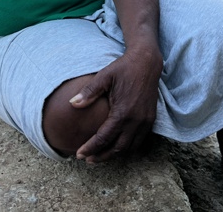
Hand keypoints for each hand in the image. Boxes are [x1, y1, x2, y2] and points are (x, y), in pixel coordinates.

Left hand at [69, 47, 162, 162]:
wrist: (147, 62)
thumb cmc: (123, 68)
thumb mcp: (104, 76)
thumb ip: (89, 92)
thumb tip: (72, 103)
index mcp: (123, 112)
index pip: (104, 138)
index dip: (90, 148)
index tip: (79, 154)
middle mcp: (136, 120)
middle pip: (117, 148)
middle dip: (101, 156)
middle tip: (87, 160)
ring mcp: (145, 121)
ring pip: (130, 148)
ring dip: (115, 155)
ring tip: (100, 156)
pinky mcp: (151, 119)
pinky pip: (139, 141)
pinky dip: (127, 148)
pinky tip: (117, 146)